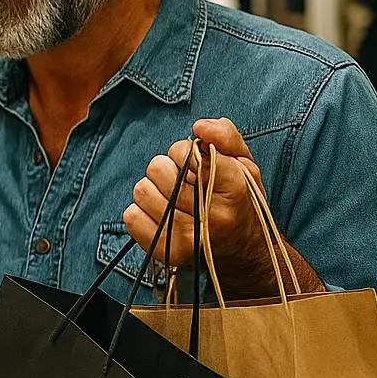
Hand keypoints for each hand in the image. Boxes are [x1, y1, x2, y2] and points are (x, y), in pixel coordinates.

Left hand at [124, 118, 279, 296]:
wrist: (241, 248)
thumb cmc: (239, 199)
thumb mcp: (244, 163)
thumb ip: (226, 136)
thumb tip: (199, 126)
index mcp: (235, 189)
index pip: (187, 153)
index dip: (187, 153)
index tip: (198, 164)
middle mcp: (211, 216)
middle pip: (158, 169)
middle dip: (168, 168)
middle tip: (185, 182)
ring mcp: (186, 237)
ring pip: (142, 190)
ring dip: (154, 189)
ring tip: (174, 198)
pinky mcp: (165, 251)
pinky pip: (131, 216)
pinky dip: (142, 211)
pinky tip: (163, 214)